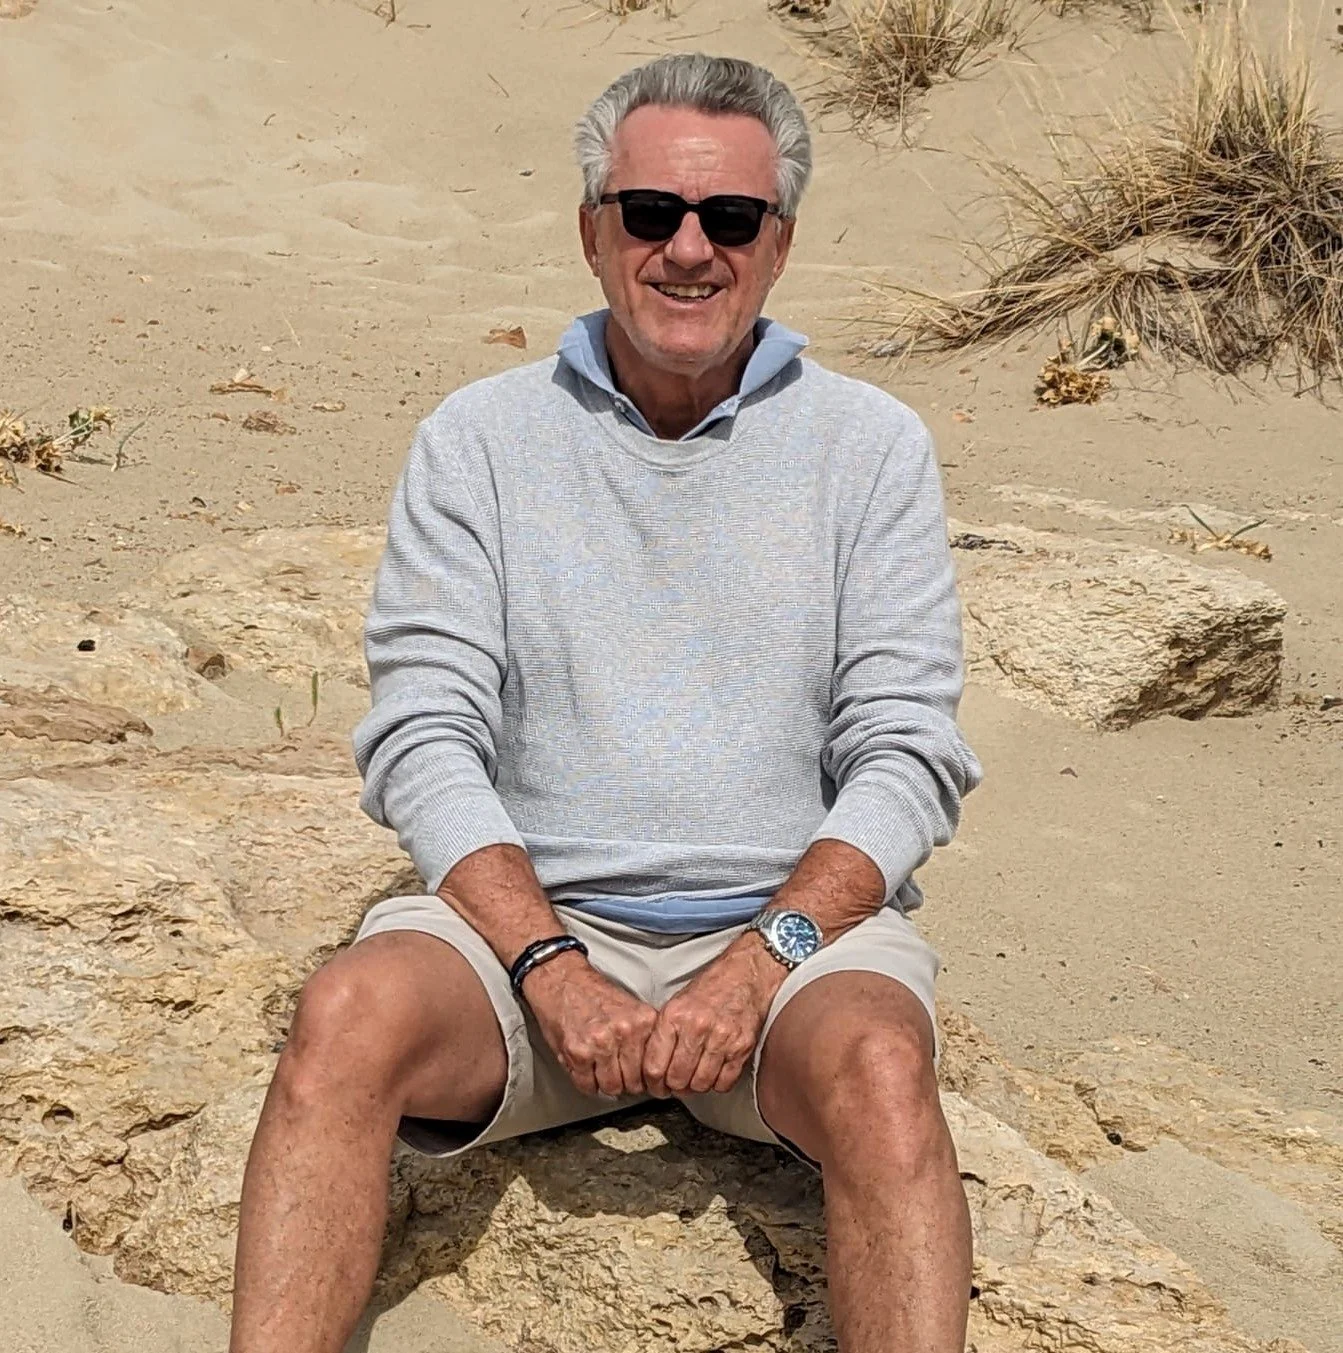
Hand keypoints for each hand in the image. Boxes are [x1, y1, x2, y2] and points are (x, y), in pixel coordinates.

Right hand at [523, 951, 658, 1098]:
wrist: (561, 979)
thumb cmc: (593, 994)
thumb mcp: (631, 1008)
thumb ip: (643, 1036)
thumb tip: (652, 1071)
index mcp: (642, 1021)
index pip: (653, 1067)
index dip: (645, 1076)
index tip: (640, 1077)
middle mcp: (624, 1032)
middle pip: (633, 1082)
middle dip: (625, 1082)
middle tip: (617, 1074)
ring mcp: (601, 1044)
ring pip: (611, 1087)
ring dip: (605, 1083)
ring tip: (600, 1070)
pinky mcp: (578, 1053)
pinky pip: (587, 1086)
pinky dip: (586, 1083)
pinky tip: (585, 1069)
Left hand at [642, 940, 784, 1096]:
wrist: (745, 974)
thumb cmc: (710, 989)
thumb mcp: (676, 1003)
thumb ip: (662, 1034)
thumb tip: (650, 1069)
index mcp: (674, 1016)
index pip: (654, 1066)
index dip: (653, 1083)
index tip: (656, 1085)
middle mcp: (696, 1027)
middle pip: (677, 1080)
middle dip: (675, 1087)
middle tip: (676, 1084)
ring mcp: (721, 1037)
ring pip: (700, 1084)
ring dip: (697, 1086)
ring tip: (696, 1076)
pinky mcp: (742, 1046)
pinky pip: (725, 1082)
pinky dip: (718, 1083)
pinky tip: (715, 1072)